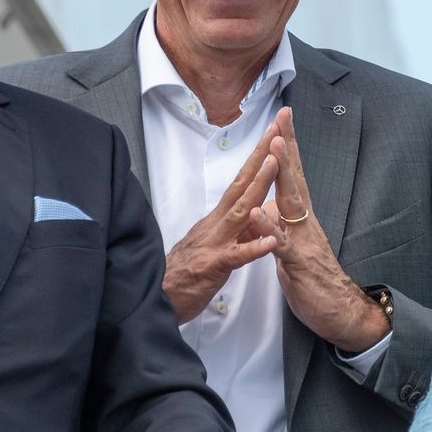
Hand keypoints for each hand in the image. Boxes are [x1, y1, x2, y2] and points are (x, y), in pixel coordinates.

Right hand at [163, 120, 280, 323]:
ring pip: (241, 212)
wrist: (156, 299)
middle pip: (241, 186)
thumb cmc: (185, 275)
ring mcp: (214, 244)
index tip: (271, 136)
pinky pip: (236, 256)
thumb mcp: (215, 247)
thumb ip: (236, 232)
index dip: (256, 159)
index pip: (240, 183)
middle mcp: (216, 225)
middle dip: (260, 158)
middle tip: (275, 132)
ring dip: (259, 187)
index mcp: (217, 220)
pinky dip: (254, 248)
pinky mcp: (213, 267)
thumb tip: (257, 219)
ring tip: (274, 165)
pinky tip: (270, 241)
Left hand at [247, 107, 389, 352]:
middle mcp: (304, 221)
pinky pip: (281, 243)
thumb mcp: (292, 245)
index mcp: (300, 217)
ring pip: (291, 202)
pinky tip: (257, 212)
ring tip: (272, 147)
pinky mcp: (298, 263)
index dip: (285, 147)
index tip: (281, 118)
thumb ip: (281, 224)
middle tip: (282, 116)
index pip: (291, 176)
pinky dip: (268, 227)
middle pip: (294, 177)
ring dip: (281, 173)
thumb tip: (268, 205)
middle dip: (287, 145)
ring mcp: (303, 239)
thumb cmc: (315, 279)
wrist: (340, 311)